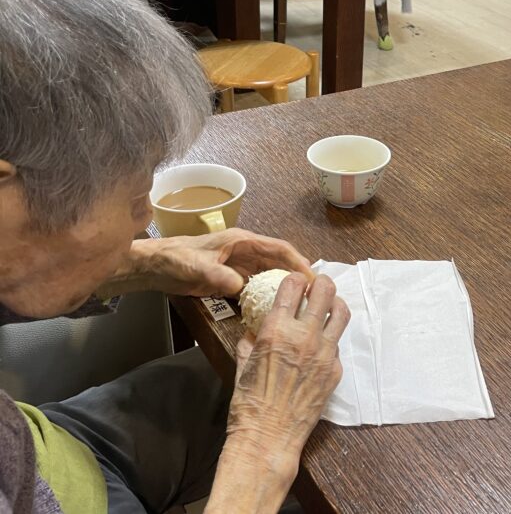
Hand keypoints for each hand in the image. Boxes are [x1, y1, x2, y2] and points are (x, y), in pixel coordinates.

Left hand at [100, 229, 314, 298]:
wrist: (155, 267)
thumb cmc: (176, 260)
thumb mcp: (197, 267)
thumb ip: (218, 275)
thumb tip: (240, 286)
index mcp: (242, 241)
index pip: (279, 248)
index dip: (298, 261)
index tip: (312, 276)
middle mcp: (246, 251)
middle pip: (279, 261)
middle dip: (298, 275)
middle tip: (315, 294)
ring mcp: (240, 265)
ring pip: (270, 274)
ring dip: (285, 286)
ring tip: (302, 303)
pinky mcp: (232, 278)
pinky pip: (257, 285)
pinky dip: (269, 295)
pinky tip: (276, 308)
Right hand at [229, 274, 349, 459]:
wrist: (268, 437)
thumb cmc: (249, 403)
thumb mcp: (242, 363)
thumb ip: (251, 340)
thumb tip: (254, 328)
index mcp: (277, 330)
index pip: (294, 286)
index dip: (295, 279)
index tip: (295, 282)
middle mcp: (304, 336)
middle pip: (324, 291)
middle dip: (320, 283)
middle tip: (316, 286)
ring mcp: (324, 352)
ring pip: (341, 312)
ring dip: (334, 303)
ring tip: (328, 305)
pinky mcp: (335, 369)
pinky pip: (337, 344)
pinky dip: (330, 338)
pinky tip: (321, 346)